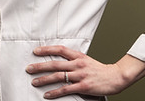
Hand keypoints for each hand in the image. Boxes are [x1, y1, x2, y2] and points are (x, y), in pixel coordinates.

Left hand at [26, 45, 144, 98]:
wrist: (115, 76)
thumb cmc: (100, 70)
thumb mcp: (86, 60)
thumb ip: (74, 60)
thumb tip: (60, 60)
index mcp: (78, 56)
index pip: (59, 50)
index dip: (47, 49)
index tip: (36, 51)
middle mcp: (77, 64)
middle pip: (55, 63)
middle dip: (40, 66)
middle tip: (29, 68)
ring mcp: (80, 75)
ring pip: (58, 76)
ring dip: (44, 79)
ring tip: (34, 82)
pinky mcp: (83, 86)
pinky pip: (65, 89)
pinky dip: (55, 92)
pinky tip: (47, 95)